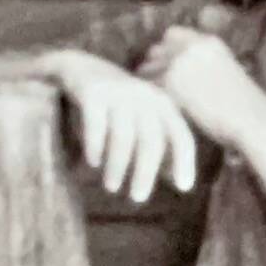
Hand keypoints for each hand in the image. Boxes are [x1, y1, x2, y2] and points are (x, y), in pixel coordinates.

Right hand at [55, 55, 197, 203]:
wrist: (80, 67)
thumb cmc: (118, 104)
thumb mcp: (144, 119)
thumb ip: (161, 145)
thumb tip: (177, 181)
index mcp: (163, 104)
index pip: (181, 135)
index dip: (185, 162)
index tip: (184, 188)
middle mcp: (144, 97)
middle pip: (151, 140)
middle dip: (145, 172)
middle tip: (138, 199)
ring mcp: (118, 93)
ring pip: (123, 136)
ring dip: (118, 166)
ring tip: (112, 187)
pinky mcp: (92, 93)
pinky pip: (95, 124)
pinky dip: (95, 146)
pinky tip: (93, 164)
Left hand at [138, 24, 265, 156]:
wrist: (251, 120)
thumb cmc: (245, 106)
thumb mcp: (227, 71)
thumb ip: (203, 63)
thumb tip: (178, 71)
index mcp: (208, 42)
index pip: (172, 34)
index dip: (167, 51)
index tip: (168, 67)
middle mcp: (191, 46)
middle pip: (155, 49)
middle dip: (154, 65)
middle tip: (157, 85)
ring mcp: (179, 62)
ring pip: (146, 68)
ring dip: (149, 82)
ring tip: (155, 99)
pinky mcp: (169, 82)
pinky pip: (146, 87)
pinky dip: (149, 98)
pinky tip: (158, 109)